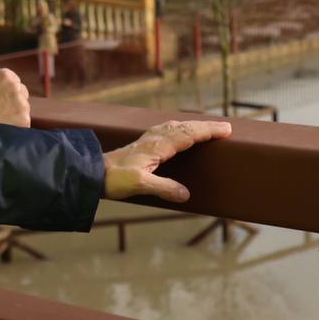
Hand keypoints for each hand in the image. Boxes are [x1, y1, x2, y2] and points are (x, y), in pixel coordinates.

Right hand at [0, 67, 30, 127]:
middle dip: (14, 100)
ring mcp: (22, 104)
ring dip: (15, 113)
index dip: (7, 90)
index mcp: (5, 75)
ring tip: (0, 120)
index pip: (14, 81)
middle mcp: (16, 87)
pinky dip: (15, 126)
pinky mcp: (24, 120)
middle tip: (2, 110)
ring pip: (23, 108)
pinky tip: (3, 128)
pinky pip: (22, 123)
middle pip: (21, 93)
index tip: (1, 98)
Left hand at [102, 118, 232, 203]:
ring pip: (176, 127)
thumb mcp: (141, 185)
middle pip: (185, 127)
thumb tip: (186, 194)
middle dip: (206, 127)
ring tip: (207, 127)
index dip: (208, 132)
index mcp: (158, 146)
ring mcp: (148, 140)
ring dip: (193, 125)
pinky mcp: (143, 144)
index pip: (188, 134)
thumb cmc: (115, 178)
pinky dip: (179, 128)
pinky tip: (178, 131)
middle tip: (225, 127)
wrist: (92, 172)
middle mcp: (154, 139)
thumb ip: (164, 188)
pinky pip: (167, 130)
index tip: (226, 130)